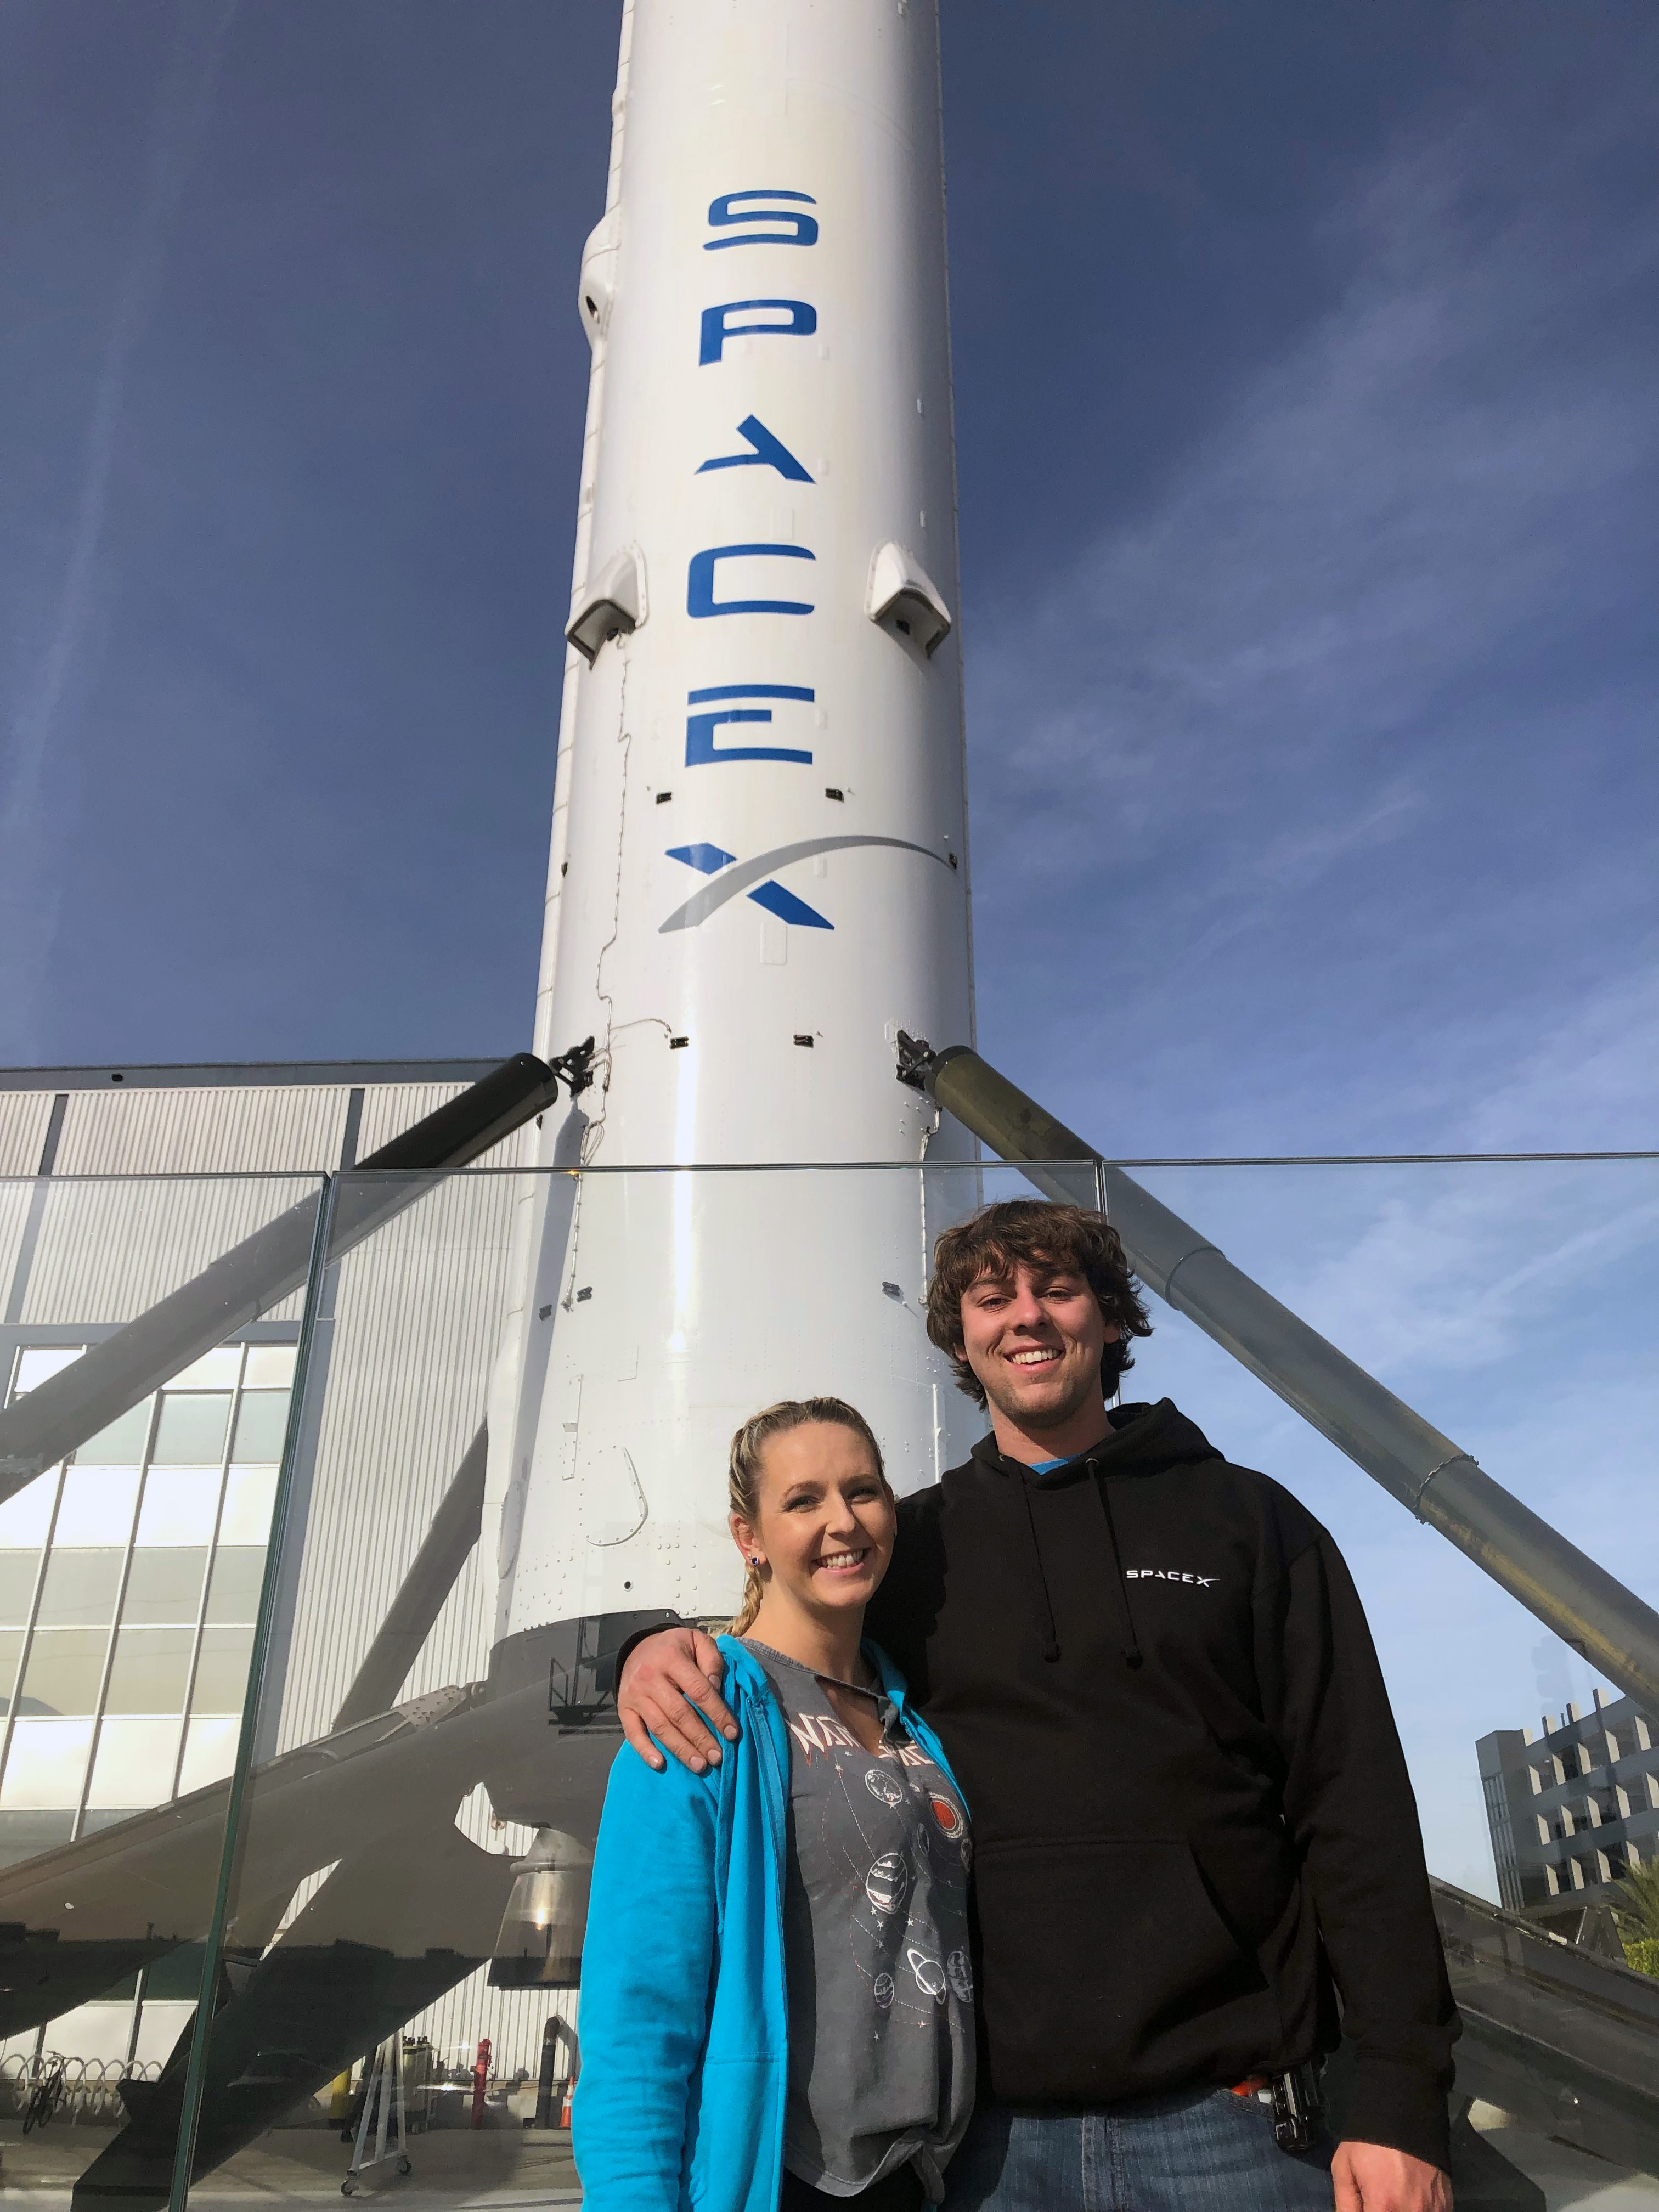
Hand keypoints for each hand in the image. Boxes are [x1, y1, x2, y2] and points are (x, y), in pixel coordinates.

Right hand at [616, 1626, 737, 1773]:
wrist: (638, 1647)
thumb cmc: (675, 1648)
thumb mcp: (697, 1641)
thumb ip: (711, 1660)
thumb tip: (716, 1686)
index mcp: (671, 1658)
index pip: (699, 1691)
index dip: (717, 1713)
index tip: (732, 1733)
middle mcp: (650, 1677)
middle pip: (679, 1714)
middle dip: (700, 1738)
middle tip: (717, 1757)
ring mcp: (635, 1695)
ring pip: (660, 1727)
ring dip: (680, 1749)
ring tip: (700, 1766)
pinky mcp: (624, 1708)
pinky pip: (633, 1733)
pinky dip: (645, 1750)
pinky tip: (660, 1764)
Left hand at [1332, 2140, 1450, 2211]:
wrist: (1404, 2113)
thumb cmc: (1368, 2142)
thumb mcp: (1344, 2168)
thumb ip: (1346, 2205)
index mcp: (1384, 2206)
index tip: (1368, 2206)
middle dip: (1383, 2210)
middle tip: (1378, 2199)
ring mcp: (1433, 2210)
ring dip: (1402, 2210)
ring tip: (1394, 2196)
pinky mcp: (1446, 2204)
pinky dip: (1421, 2211)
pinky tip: (1411, 2200)